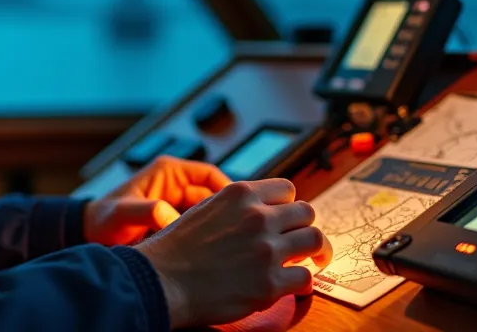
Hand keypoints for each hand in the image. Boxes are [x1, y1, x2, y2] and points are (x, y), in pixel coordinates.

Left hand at [83, 155, 230, 245]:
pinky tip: (213, 253)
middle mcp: (176, 185)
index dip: (228, 190)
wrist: (90, 236)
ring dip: (218, 228)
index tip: (240, 211)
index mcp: (168, 172)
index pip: (210, 175)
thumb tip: (170, 218)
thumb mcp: (122, 213)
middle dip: (227, 214)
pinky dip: (207, 239)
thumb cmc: (102, 219)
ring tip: (228, 246)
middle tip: (239, 235)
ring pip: (211, 214)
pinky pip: (200, 228)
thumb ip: (146, 211)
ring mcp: (178, 204)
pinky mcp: (177, 222)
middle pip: (215, 196)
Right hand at [134, 178, 332, 328]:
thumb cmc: (174, 249)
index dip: (288, 206)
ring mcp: (266, 250)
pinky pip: (306, 278)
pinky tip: (294, 286)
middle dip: (305, 227)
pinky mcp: (269, 283)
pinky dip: (303, 283)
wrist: (160, 281)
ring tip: (314, 261)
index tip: (287, 219)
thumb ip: (234, 206)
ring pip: (315, 241)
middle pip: (307, 213)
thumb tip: (259, 210)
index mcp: (240, 194)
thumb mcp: (204, 208)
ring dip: (316, 252)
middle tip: (303, 241)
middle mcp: (257, 217)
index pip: (287, 190)